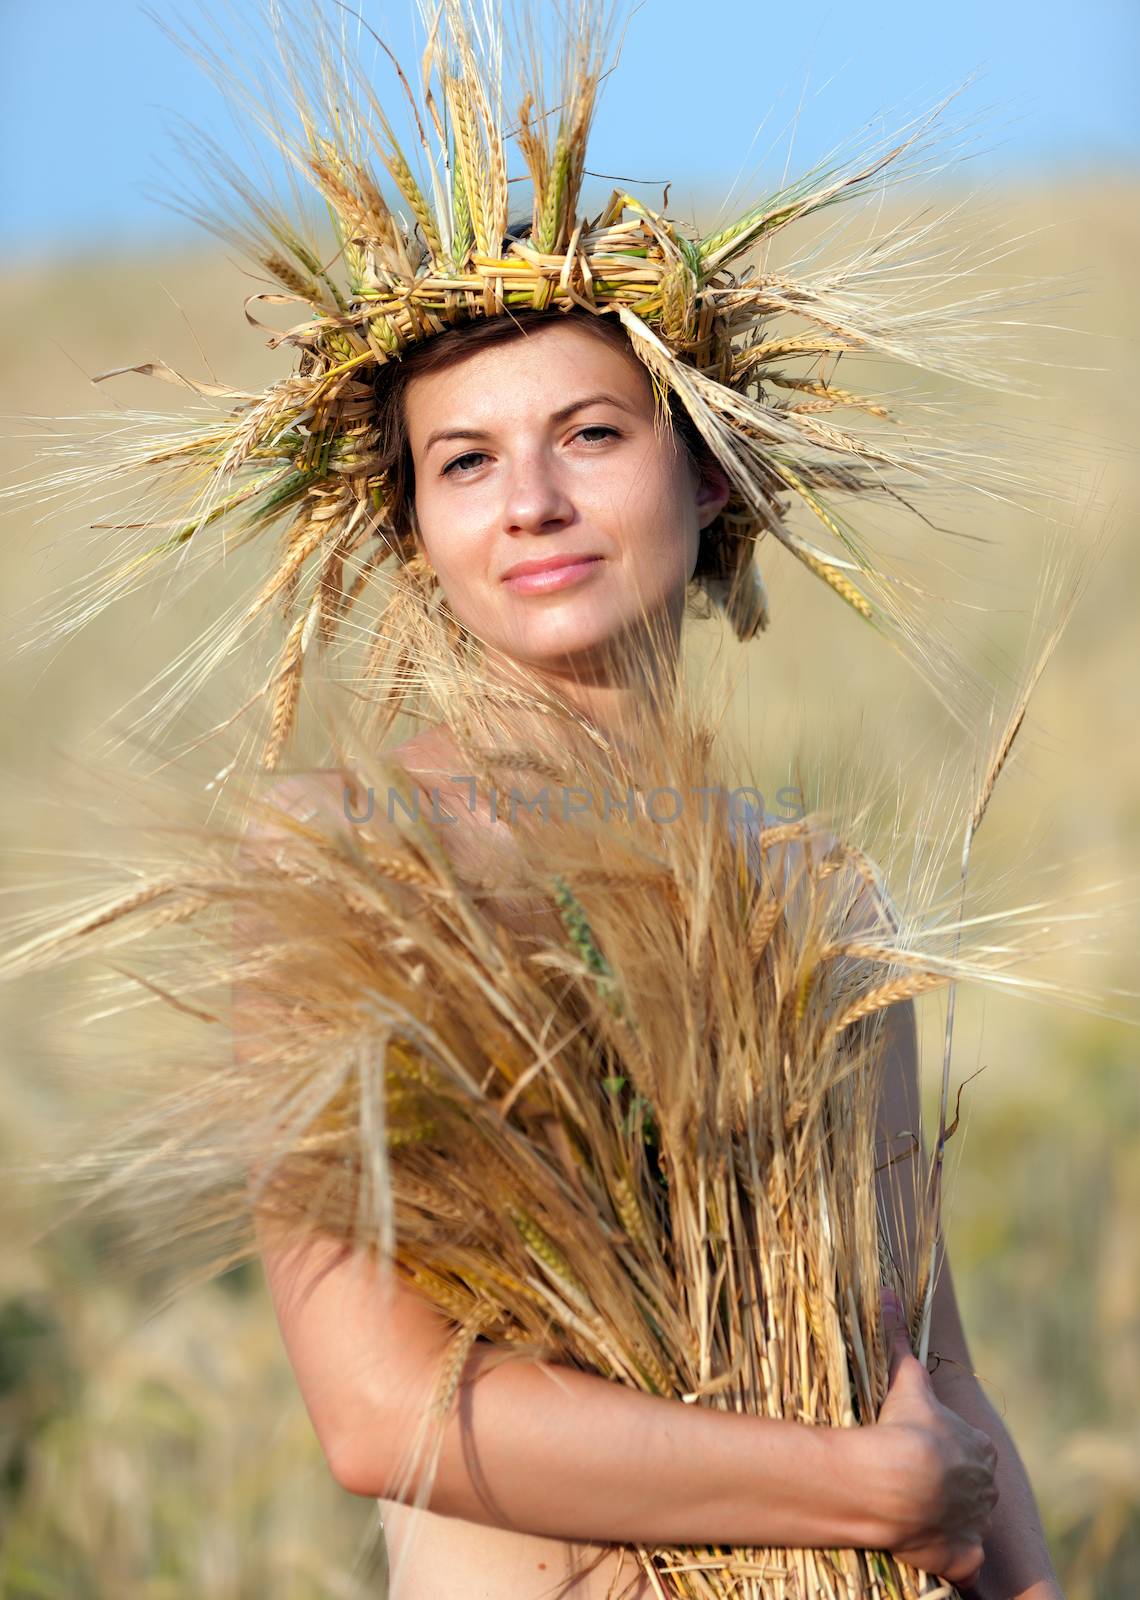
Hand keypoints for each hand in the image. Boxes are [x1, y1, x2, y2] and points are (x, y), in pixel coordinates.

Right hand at [870, 1289, 998, 1585]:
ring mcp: (975, 1523)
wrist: (896, 1483)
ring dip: (945, 1518)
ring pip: (966, 1520)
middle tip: (912, 1479)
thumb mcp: (904, 1379)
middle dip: (948, 1484)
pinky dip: (948, 1556)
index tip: (920, 1447)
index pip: (971, 1448)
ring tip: (912, 1510)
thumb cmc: (902, 1429)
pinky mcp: (961, 1556)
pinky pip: (960, 1560)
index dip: (945, 1447)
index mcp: (980, 1447)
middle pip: (971, 1485)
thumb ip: (899, 1339)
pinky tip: (925, 1546)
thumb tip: (888, 1291)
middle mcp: (986, 1486)